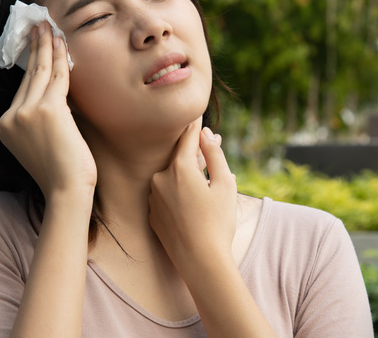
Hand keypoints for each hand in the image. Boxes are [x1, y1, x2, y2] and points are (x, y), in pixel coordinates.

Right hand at [0, 22, 96, 203]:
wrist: (67, 191)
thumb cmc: (62, 174)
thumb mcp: (42, 144)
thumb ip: (41, 121)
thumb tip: (57, 97)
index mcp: (5, 127)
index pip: (22, 89)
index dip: (31, 65)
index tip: (36, 46)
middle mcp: (11, 117)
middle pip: (27, 75)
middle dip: (35, 48)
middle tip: (39, 25)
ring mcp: (26, 112)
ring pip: (40, 71)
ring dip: (46, 45)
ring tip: (49, 26)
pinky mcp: (47, 109)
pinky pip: (57, 77)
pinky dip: (61, 57)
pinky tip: (62, 42)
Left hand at [149, 117, 237, 276]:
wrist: (201, 261)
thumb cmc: (218, 222)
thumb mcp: (225, 184)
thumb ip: (214, 154)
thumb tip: (205, 134)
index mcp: (179, 168)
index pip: (187, 137)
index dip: (194, 125)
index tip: (196, 114)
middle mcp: (160, 179)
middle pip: (179, 158)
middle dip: (195, 152)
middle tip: (211, 142)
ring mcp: (153, 198)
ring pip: (172, 177)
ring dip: (188, 175)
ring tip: (208, 181)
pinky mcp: (152, 215)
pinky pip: (167, 196)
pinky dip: (179, 193)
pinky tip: (196, 202)